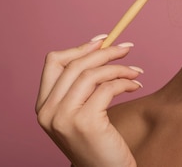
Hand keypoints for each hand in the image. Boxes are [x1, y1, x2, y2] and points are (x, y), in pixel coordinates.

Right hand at [36, 35, 141, 166]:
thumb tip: (101, 47)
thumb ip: (83, 85)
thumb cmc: (99, 141)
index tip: (103, 40)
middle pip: (75, 64)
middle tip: (128, 48)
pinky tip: (136, 85)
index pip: (53, 62)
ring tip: (137, 72)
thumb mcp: (82, 111)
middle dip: (105, 52)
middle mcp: (47, 112)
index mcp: (43, 106)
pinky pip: (107, 88)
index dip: (80, 47)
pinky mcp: (84, 122)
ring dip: (119, 67)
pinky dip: (125, 82)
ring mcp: (63, 117)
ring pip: (92, 74)